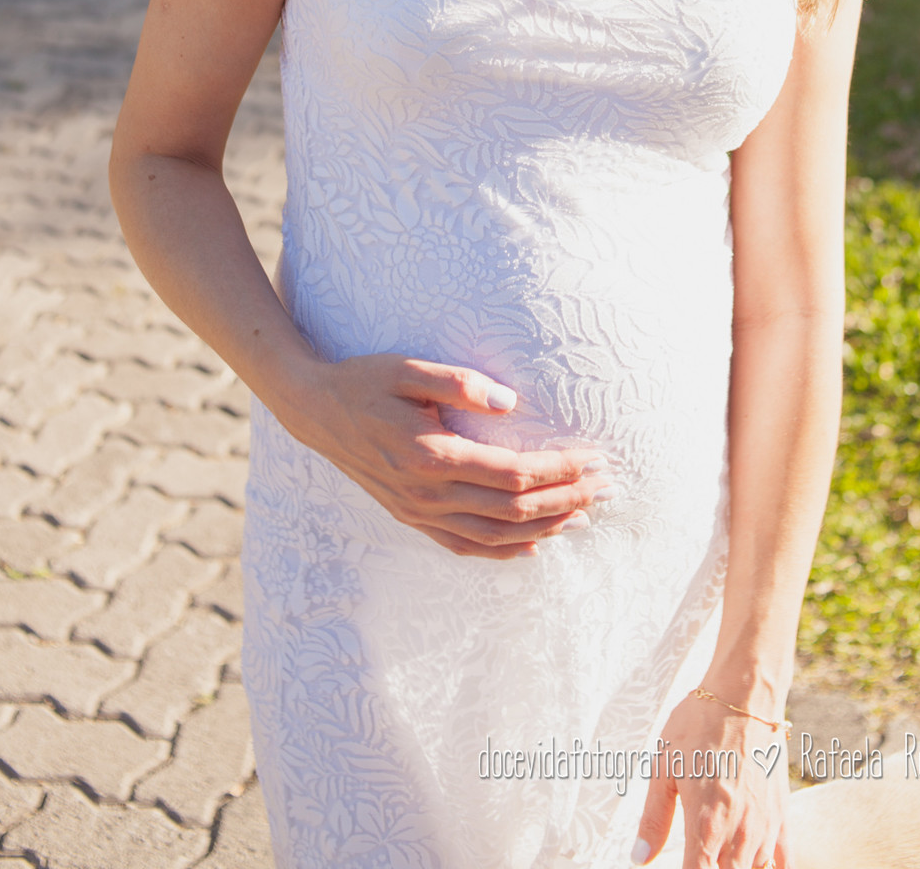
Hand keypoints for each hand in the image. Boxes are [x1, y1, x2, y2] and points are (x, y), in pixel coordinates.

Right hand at [278, 352, 611, 558]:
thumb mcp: (408, 368)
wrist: (315, 411)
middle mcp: (426, 494)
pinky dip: (504, 551)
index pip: (513, 474)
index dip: (559, 470)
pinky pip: (465, 546)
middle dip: (565, 501)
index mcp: (431, 456)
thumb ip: (460, 384)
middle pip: (513, 511)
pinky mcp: (411, 518)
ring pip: (495, 537)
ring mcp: (417, 512)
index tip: (593, 458)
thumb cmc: (365, 381)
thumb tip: (511, 404)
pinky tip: (534, 546)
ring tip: (583, 516)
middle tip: (604, 488)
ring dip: (544, 529)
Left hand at [631, 691, 789, 867]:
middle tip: (698, 851)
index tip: (681, 864)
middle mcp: (739, 833)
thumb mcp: (664, 768)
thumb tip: (639, 857)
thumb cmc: (699, 726)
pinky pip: (784, 860)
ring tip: (719, 852)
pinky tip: (756, 861)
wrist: (744, 695)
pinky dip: (770, 867)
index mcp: (706, 824)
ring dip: (735, 868)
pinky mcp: (782, 814)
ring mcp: (765, 826)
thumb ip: (654, 819)